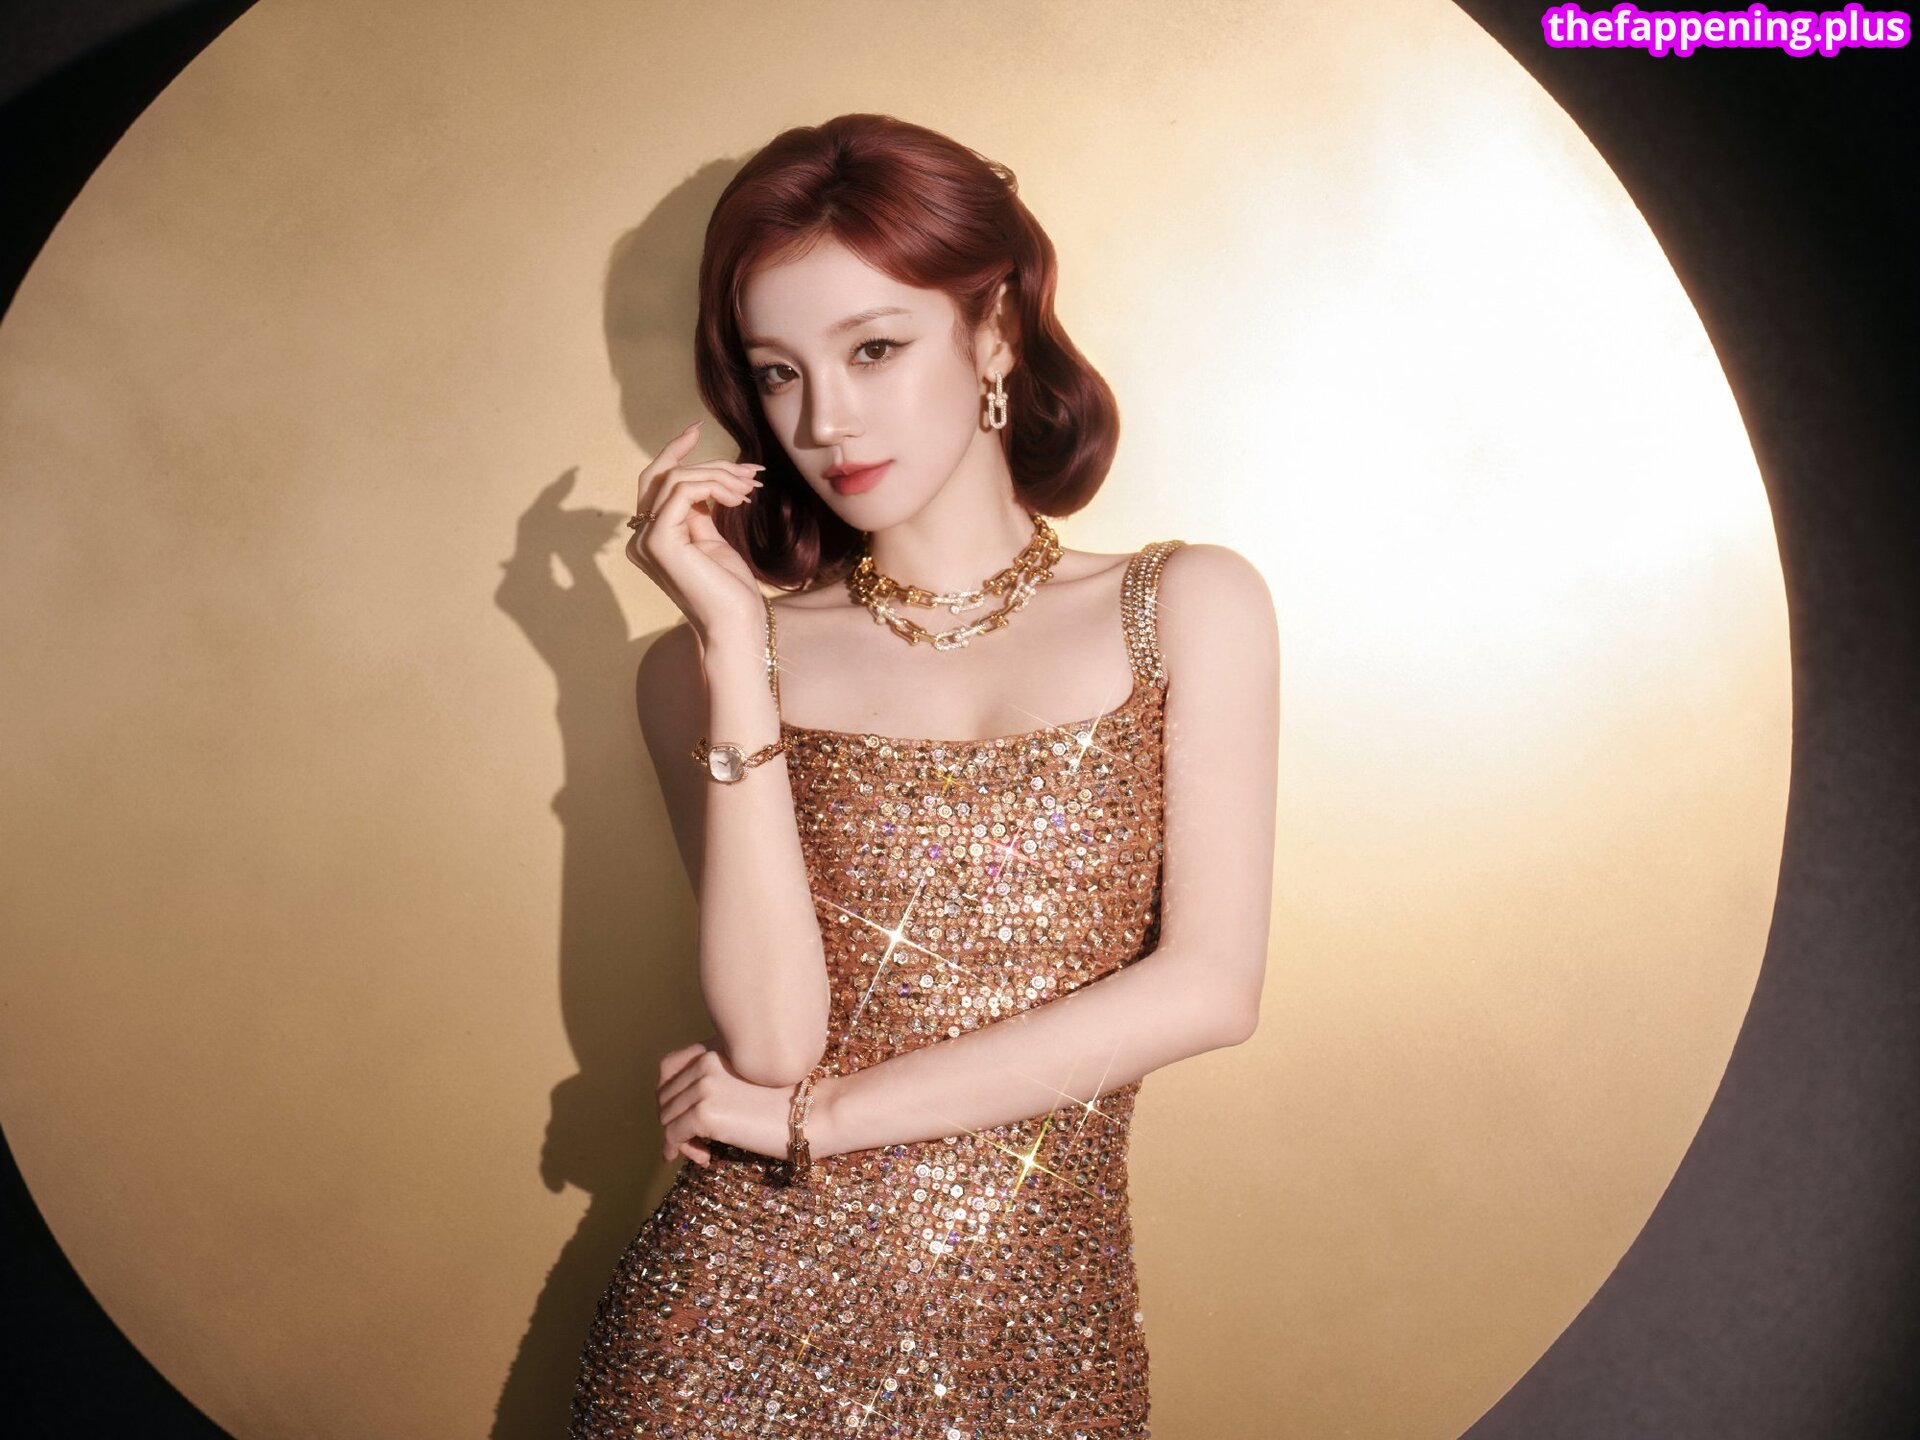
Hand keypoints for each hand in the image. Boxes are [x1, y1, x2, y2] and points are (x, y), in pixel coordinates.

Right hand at [625, 421, 769, 651]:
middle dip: (707, 463)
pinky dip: (713, 486)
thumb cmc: (729, 591)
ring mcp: (646, 540)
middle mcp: (640, 538)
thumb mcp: (711, 541)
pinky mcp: (660, 541)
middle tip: (748, 472)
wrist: (736, 625)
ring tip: (749, 490)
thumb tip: (703, 481)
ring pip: (676, 479)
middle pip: (663, 476)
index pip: (656, 483)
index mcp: (651, 537)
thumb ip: (698, 512)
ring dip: (719, 476)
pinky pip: (683, 491)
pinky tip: (737, 498)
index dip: (673, 452)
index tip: (697, 429)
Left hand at [656, 1036, 794, 1167]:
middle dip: (674, 1120)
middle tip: (696, 1141)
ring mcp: (704, 1086)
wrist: (813, 1112)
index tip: (679, 1114)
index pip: (668, 1066)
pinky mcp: (704, 1113)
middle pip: (664, 1096)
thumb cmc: (790, 1102)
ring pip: (666, 1117)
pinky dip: (681, 1150)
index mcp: (715, 1050)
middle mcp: (705, 1062)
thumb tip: (686, 1111)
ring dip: (679, 1138)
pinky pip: (673, 1135)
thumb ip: (719, 1081)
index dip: (667, 1093)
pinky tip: (705, 1158)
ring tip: (703, 1150)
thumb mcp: (748, 1079)